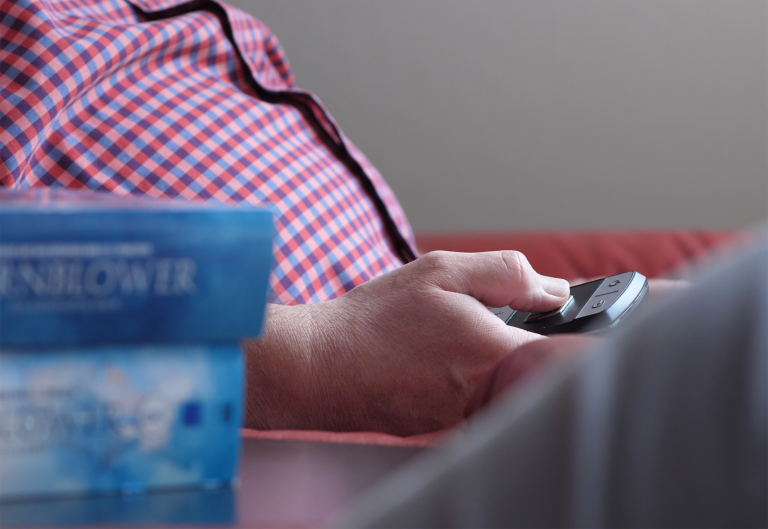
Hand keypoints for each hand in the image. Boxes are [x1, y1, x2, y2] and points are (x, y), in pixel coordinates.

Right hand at [242, 251, 569, 435]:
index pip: (570, 350)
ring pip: (512, 389)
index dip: (590, 330)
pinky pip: (481, 402)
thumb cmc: (375, 318)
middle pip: (543, 372)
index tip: (601, 314)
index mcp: (491, 350)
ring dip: (507, 361)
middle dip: (543, 343)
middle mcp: (484, 394)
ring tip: (466, 338)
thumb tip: (554, 289)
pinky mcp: (443, 428)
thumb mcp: (439, 271)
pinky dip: (478, 379)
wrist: (319, 366)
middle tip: (531, 317)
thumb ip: (505, 273)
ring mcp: (464, 418)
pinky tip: (444, 360)